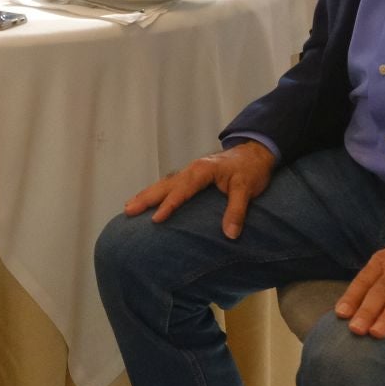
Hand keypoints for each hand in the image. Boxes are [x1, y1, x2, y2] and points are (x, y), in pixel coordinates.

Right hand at [123, 141, 275, 238]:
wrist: (256, 151)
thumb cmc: (251, 169)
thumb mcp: (247, 189)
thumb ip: (237, 210)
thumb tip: (230, 234)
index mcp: (201, 171)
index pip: (182, 190)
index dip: (169, 205)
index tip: (156, 219)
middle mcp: (191, 169)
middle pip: (165, 185)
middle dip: (146, 198)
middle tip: (128, 210)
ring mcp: (190, 171)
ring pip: (164, 183)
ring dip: (146, 194)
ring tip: (129, 206)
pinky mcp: (192, 175)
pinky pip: (169, 183)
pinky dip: (156, 191)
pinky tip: (148, 198)